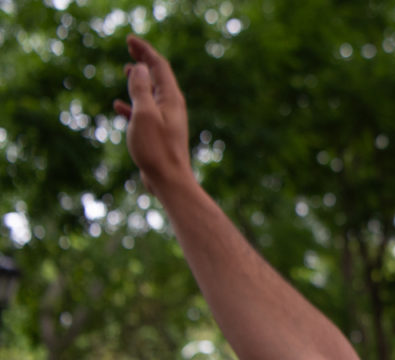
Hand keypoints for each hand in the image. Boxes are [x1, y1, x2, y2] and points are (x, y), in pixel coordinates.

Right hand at [113, 35, 191, 192]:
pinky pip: (144, 113)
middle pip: (157, 76)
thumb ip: (140, 90)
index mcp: (171, 99)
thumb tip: (139, 68)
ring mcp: (166, 121)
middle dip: (143, 60)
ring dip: (139, 80)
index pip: (159, 66)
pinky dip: (132, 105)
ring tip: (127, 69)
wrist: (169, 180)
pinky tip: (118, 105)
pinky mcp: (159, 134)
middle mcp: (171, 107)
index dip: (145, 50)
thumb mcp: (144, 114)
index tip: (130, 40)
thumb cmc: (156, 149)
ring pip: (151, 93)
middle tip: (130, 47)